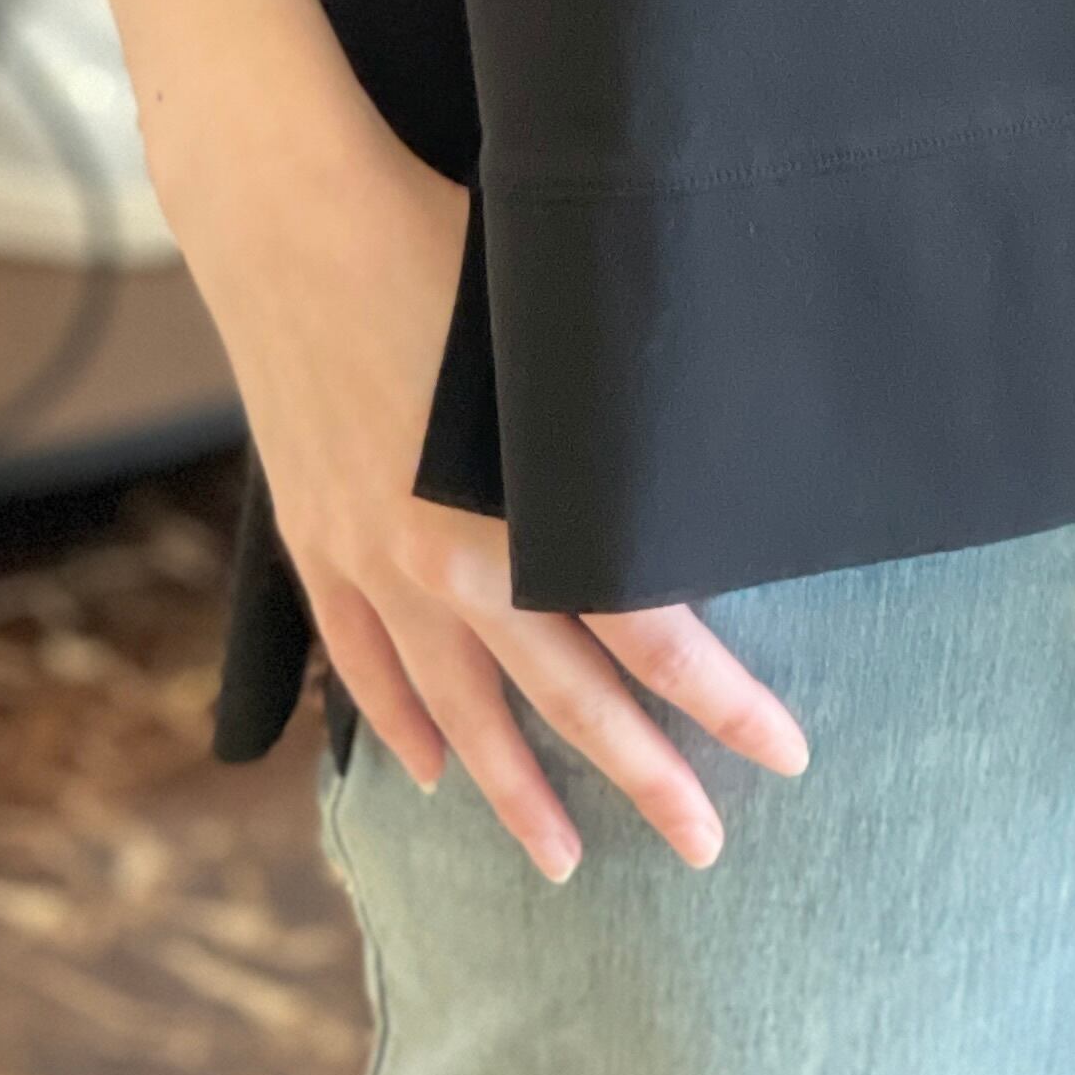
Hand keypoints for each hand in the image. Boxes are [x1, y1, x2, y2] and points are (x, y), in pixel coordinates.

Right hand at [167, 84, 808, 880]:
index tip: (786, 753)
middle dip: (642, 777)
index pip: (650, 633)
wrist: (288, 215)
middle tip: (705, 848)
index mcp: (521, 511)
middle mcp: (444, 560)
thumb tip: (708, 455)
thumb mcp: (555, 327)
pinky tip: (431, 770)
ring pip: (455, 710)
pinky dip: (401, 723)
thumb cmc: (441, 238)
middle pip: (563, 697)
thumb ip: (621, 418)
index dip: (722, 700)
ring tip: (562, 859)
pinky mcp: (317, 536)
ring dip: (514, 789)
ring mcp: (369, 558)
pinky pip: (364, 660)